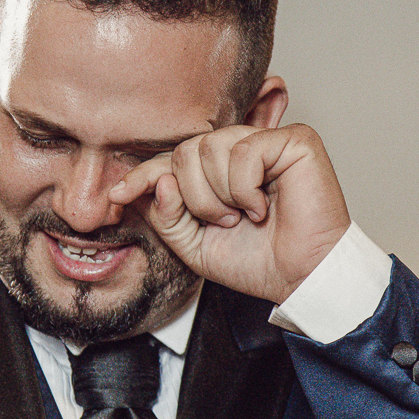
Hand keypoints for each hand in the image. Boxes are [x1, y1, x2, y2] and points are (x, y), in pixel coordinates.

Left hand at [108, 124, 350, 303]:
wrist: (300, 278)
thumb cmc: (258, 261)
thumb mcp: (194, 245)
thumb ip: (167, 215)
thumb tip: (158, 182)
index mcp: (218, 170)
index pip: (171, 159)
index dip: (143, 174)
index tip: (118, 194)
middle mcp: (240, 149)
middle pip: (185, 151)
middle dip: (195, 197)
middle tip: (224, 221)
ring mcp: (267, 141)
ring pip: (210, 148)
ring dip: (221, 195)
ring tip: (245, 215)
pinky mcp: (295, 141)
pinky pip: (245, 151)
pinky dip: (246, 188)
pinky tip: (263, 206)